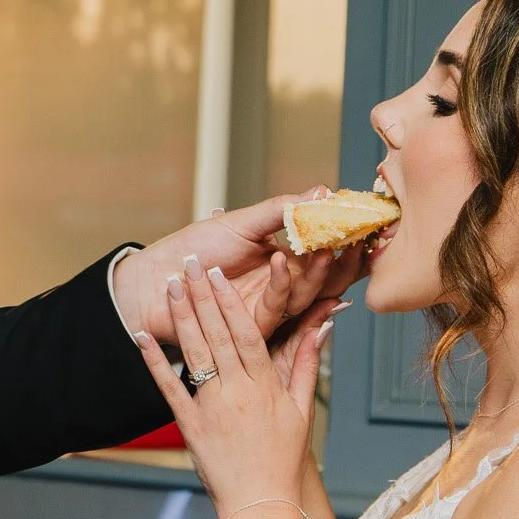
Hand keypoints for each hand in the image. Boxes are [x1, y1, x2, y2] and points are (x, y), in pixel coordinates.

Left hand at [114, 191, 356, 344]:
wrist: (153, 280)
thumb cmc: (191, 250)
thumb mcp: (241, 223)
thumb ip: (282, 210)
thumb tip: (322, 192)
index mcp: (282, 264)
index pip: (325, 257)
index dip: (346, 246)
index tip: (364, 227)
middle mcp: (279, 289)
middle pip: (326, 282)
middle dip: (345, 264)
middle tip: (358, 243)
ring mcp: (266, 309)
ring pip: (306, 296)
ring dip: (319, 272)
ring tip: (325, 246)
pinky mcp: (249, 327)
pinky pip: (274, 307)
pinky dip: (281, 283)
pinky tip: (281, 259)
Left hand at [132, 255, 338, 518]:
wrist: (260, 502)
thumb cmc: (282, 458)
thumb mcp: (303, 410)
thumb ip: (308, 363)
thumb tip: (323, 324)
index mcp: (265, 385)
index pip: (247, 332)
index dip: (230, 300)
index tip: (218, 275)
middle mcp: (237, 391)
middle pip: (217, 334)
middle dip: (201, 295)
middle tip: (189, 264)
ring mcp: (211, 407)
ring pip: (195, 352)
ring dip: (181, 317)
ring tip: (170, 286)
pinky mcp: (190, 424)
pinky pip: (169, 387)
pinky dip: (154, 361)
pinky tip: (141, 337)